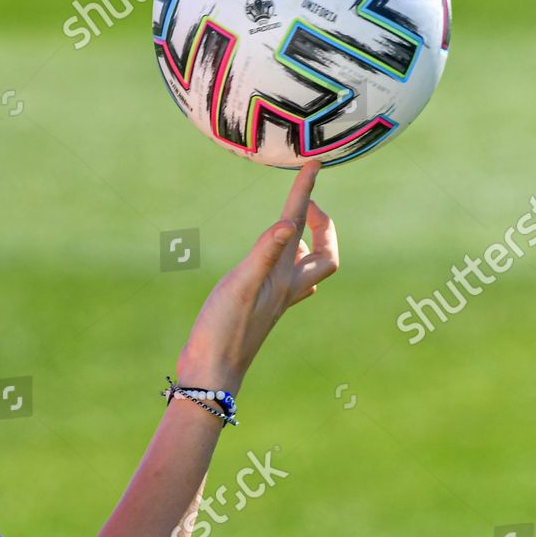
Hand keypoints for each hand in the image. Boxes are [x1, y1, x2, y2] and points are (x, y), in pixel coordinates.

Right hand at [175, 161, 338, 395]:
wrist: (212, 373)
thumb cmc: (223, 331)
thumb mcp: (240, 286)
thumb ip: (264, 253)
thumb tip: (289, 222)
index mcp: (284, 277)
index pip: (299, 226)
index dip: (306, 193)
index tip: (314, 164)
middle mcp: (286, 288)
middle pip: (323, 254)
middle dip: (322, 226)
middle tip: (308, 204)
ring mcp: (275, 300)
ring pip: (306, 269)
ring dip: (307, 243)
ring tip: (293, 225)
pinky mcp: (260, 309)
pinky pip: (287, 281)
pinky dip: (287, 263)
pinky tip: (275, 264)